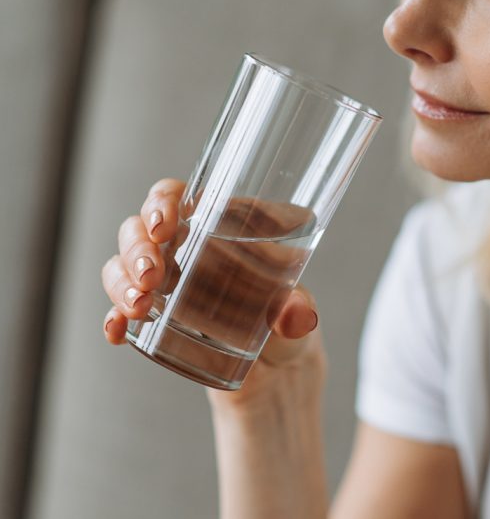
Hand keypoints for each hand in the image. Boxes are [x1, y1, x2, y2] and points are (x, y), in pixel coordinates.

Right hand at [101, 177, 325, 411]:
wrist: (276, 371)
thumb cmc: (287, 322)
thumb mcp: (297, 314)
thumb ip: (298, 312)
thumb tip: (298, 316)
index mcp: (219, 226)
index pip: (179, 196)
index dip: (162, 202)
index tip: (162, 226)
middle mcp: (187, 248)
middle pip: (141, 227)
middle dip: (137, 247)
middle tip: (150, 275)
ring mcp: (167, 282)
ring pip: (123, 263)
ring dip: (121, 280)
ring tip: (139, 306)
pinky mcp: (156, 317)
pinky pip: (120, 309)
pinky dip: (113, 317)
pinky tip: (117, 331)